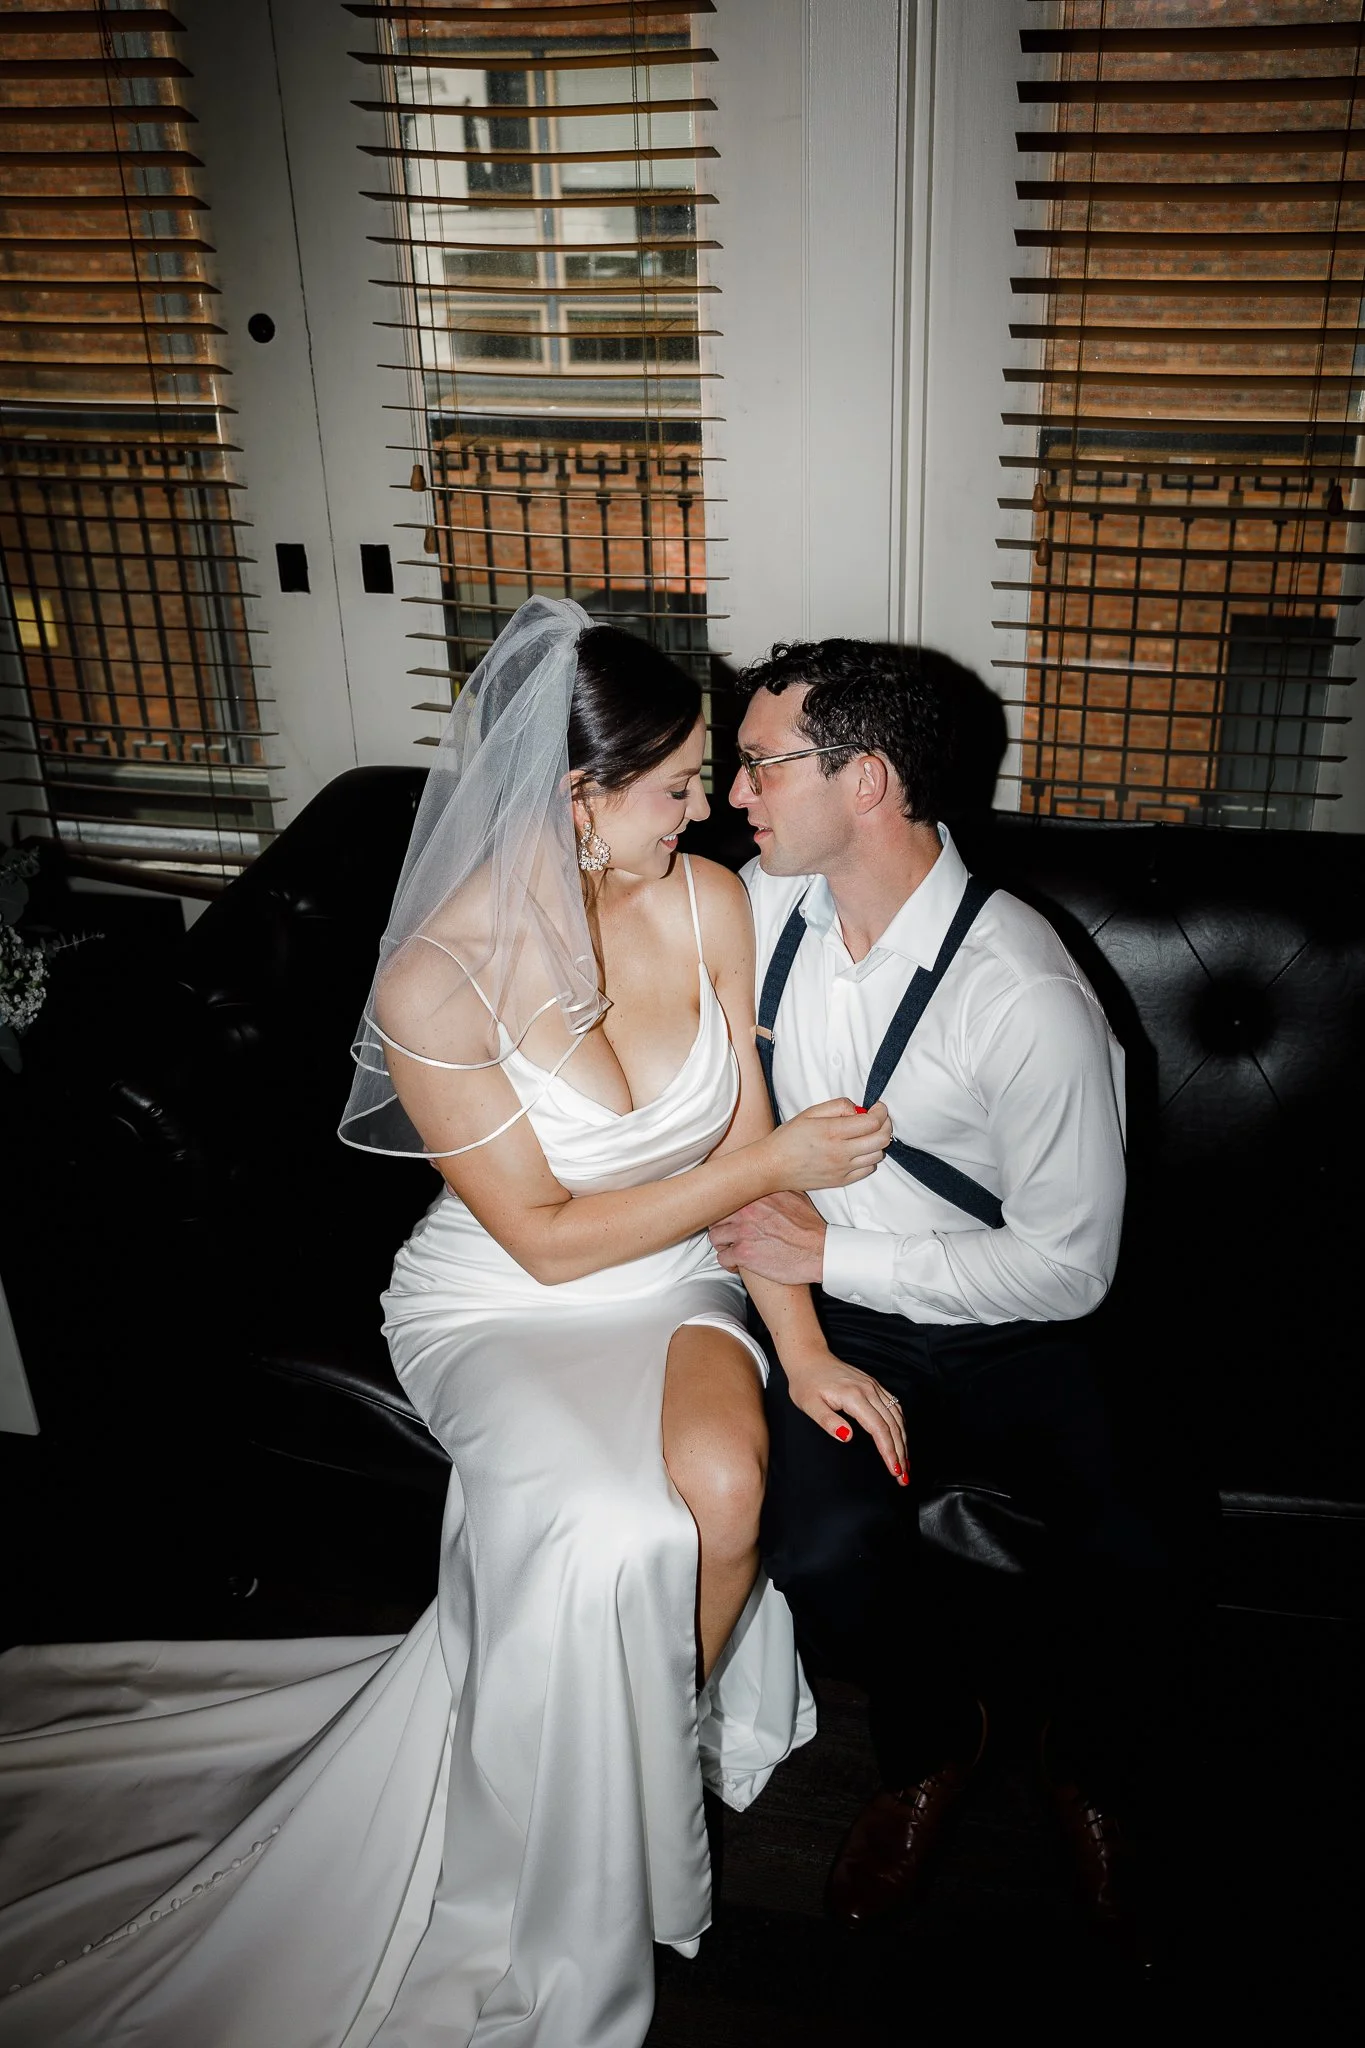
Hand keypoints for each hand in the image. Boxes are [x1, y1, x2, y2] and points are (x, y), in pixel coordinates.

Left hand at [711, 1191, 826, 1284]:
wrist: (820, 1251)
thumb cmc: (810, 1227)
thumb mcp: (796, 1196)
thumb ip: (776, 1188)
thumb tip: (770, 1182)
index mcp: (757, 1194)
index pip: (726, 1197)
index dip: (727, 1210)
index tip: (730, 1217)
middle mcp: (747, 1210)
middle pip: (716, 1216)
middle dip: (722, 1227)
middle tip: (729, 1235)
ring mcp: (743, 1231)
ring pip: (715, 1237)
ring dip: (723, 1245)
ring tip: (732, 1250)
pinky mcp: (744, 1253)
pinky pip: (723, 1258)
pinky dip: (729, 1263)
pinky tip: (738, 1264)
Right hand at [763, 1098, 890, 1193]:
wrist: (772, 1166)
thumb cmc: (788, 1138)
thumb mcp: (809, 1113)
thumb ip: (837, 1106)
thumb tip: (857, 1109)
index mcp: (832, 1132)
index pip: (872, 1122)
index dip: (881, 1112)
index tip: (878, 1108)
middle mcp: (840, 1152)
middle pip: (881, 1139)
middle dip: (886, 1125)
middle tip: (880, 1119)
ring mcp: (842, 1169)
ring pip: (878, 1155)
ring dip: (878, 1142)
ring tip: (867, 1135)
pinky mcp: (841, 1181)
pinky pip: (868, 1170)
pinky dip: (869, 1158)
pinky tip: (859, 1151)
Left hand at [782, 1348, 907, 1482]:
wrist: (809, 1358)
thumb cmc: (806, 1383)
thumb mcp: (809, 1405)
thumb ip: (828, 1421)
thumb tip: (848, 1437)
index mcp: (854, 1396)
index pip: (879, 1428)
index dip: (889, 1451)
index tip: (894, 1470)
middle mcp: (869, 1390)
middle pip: (893, 1425)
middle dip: (901, 1452)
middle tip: (904, 1477)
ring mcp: (873, 1386)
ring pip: (897, 1416)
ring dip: (904, 1441)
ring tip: (905, 1464)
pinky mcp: (874, 1385)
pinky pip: (894, 1406)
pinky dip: (901, 1425)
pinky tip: (901, 1438)